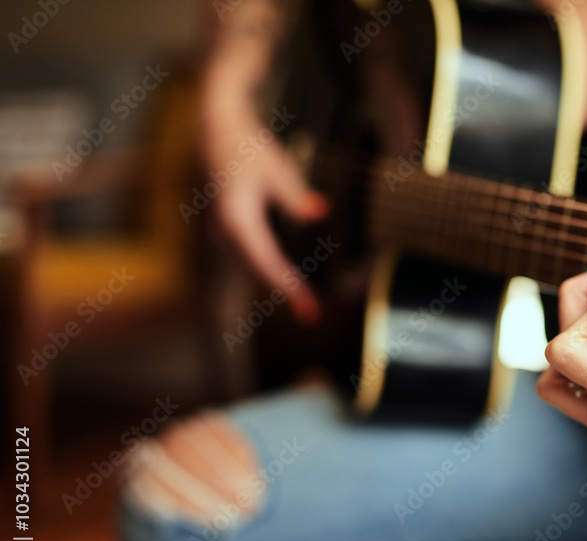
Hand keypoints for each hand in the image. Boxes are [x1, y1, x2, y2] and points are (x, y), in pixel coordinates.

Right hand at [200, 66, 328, 324]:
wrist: (216, 130)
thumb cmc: (248, 147)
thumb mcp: (277, 168)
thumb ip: (296, 195)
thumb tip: (320, 213)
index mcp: (236, 217)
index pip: (266, 262)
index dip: (288, 287)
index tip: (307, 308)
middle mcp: (222, 229)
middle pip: (256, 270)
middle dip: (284, 291)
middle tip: (312, 314)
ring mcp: (218, 230)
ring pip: (249, 266)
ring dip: (274, 283)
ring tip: (302, 302)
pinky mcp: (222, 228)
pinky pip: (245, 257)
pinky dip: (264, 269)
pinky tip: (284, 279)